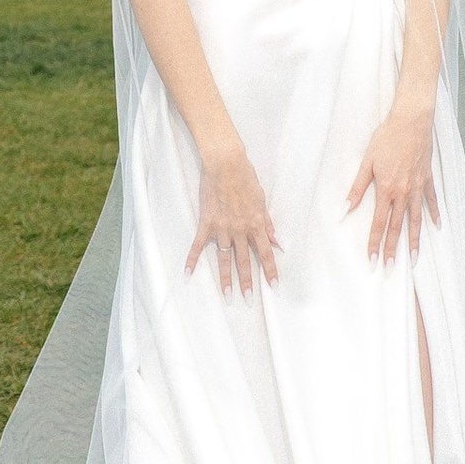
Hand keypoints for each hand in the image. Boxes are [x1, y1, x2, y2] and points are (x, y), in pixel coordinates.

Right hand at [187, 140, 276, 297]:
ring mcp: (222, 228)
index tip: (274, 285)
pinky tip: (187, 273)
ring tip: (226, 295)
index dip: (270, 270)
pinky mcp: (206, 223)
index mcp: (255, 224)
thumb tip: (276, 240)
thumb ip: (267, 222)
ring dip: (225, 278)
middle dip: (247, 282)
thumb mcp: (261, 200)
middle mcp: (239, 229)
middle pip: (244, 260)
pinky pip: (199, 245)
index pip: (265, 252)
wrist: (225, 163)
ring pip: (224, 258)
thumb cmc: (245, 177)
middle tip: (249, 299)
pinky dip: (192, 259)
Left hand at [344, 98, 437, 266]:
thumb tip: (344, 209)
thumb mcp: (367, 162)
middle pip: (398, 227)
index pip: (378, 223)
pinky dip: (434, 213)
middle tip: (392, 269)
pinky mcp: (427, 178)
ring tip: (414, 258)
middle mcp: (403, 192)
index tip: (373, 261)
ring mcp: (418, 187)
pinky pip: (431, 200)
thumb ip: (357, 188)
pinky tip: (437, 226)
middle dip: (393, 249)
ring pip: (416, 219)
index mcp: (386, 190)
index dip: (374, 243)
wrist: (411, 120)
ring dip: (415, 240)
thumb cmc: (386, 138)